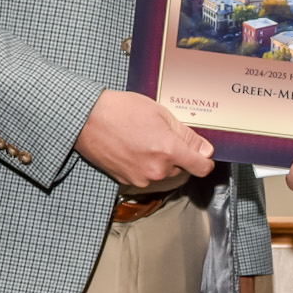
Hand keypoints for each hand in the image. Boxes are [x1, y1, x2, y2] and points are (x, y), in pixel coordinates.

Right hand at [75, 89, 214, 186]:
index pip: (201, 167)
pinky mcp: (127, 181)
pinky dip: (142, 165)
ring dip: (159, 162)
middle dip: (176, 156)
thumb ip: (186, 136)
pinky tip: (132, 148)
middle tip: (160, 135)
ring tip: (142, 140)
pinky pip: (144, 176)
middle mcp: (157, 170)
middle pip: (180, 169)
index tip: (203, 156)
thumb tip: (205, 149)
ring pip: (161, 173)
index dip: (205, 161)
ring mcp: (141, 178)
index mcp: (169, 151)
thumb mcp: (161, 114)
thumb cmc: (121, 110)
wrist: (87, 119)